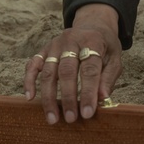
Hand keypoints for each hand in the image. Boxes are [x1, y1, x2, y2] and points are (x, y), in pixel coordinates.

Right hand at [24, 4, 123, 123]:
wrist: (93, 25)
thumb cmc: (105, 47)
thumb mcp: (115, 58)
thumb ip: (108, 78)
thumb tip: (101, 99)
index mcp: (92, 41)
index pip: (89, 70)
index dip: (88, 92)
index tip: (88, 113)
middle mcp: (71, 41)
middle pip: (66, 72)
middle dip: (68, 98)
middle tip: (71, 119)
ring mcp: (55, 45)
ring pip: (48, 72)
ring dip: (48, 97)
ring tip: (52, 118)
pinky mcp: (44, 49)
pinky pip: (32, 65)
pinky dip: (29, 81)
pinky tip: (30, 98)